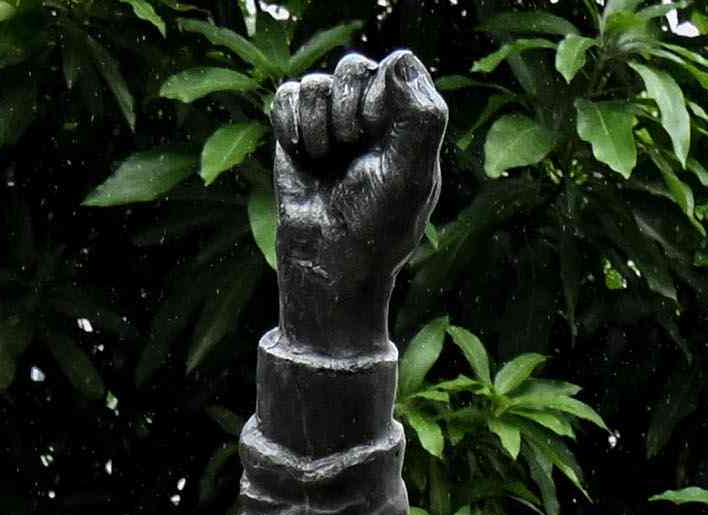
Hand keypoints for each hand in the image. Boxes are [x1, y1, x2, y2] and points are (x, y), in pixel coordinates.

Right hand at [269, 50, 443, 358]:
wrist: (327, 261)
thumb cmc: (377, 226)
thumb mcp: (410, 177)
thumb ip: (420, 119)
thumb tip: (400, 60)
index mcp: (409, 118)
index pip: (398, 65)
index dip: (381, 94)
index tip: (376, 134)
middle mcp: (372, 112)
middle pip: (353, 66)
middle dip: (345, 110)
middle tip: (349, 150)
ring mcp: (333, 119)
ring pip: (315, 83)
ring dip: (316, 126)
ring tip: (326, 161)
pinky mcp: (297, 129)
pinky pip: (286, 95)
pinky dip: (289, 125)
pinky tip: (303, 155)